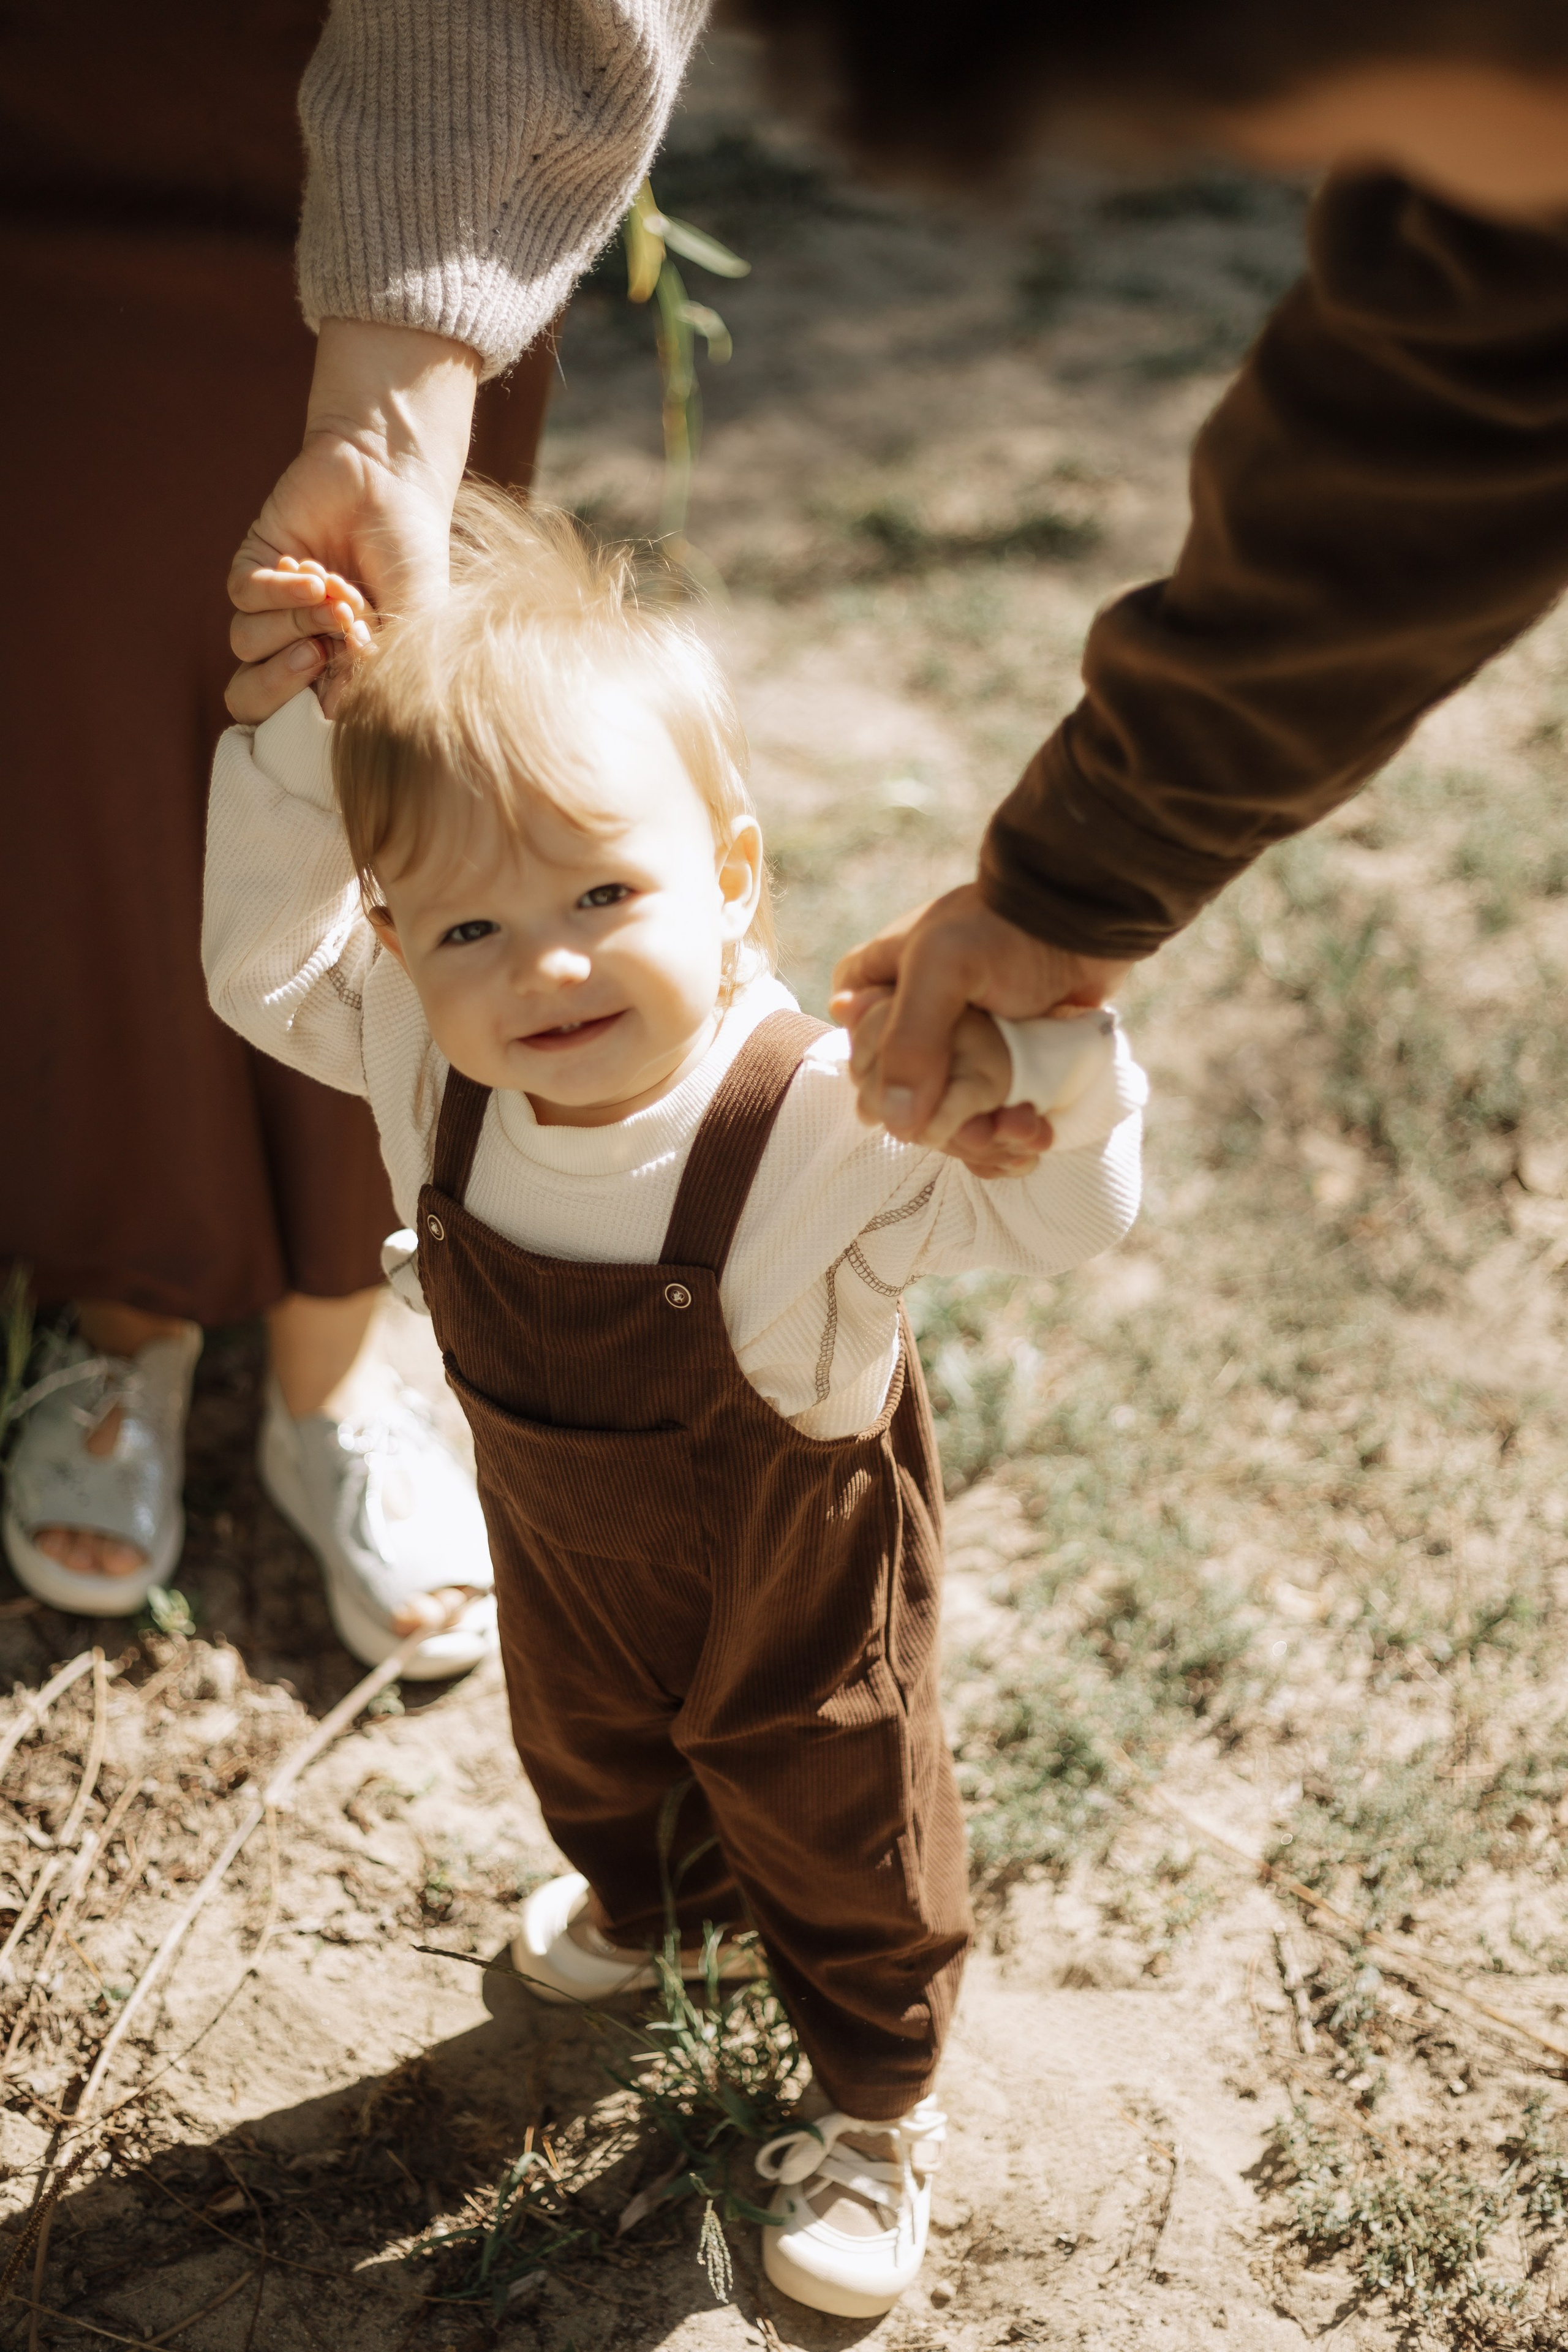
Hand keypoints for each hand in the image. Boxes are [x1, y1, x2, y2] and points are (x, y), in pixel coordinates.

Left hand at [226, 318, 480, 723]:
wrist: (393, 479)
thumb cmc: (412, 551)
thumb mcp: (413, 616)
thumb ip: (383, 665)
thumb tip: (343, 712)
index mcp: (336, 668)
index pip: (301, 716)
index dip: (318, 707)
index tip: (353, 682)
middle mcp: (300, 643)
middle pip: (250, 697)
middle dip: (276, 685)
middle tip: (315, 657)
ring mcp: (275, 606)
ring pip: (246, 643)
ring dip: (293, 623)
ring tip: (333, 596)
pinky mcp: (255, 565)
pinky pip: (243, 597)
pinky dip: (278, 590)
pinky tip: (313, 571)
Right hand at [831, 883, 1131, 1163]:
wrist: (1083, 920)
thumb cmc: (1002, 930)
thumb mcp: (941, 967)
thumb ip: (910, 1040)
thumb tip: (895, 1124)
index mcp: (878, 992)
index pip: (859, 1059)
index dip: (882, 1093)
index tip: (918, 1112)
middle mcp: (914, 1022)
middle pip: (907, 1098)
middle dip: (945, 1125)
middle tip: (984, 1134)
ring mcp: (958, 1044)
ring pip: (951, 1111)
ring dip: (983, 1134)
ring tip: (1021, 1132)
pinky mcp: (1001, 1061)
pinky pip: (990, 1110)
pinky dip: (1009, 1129)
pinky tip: (1033, 1132)